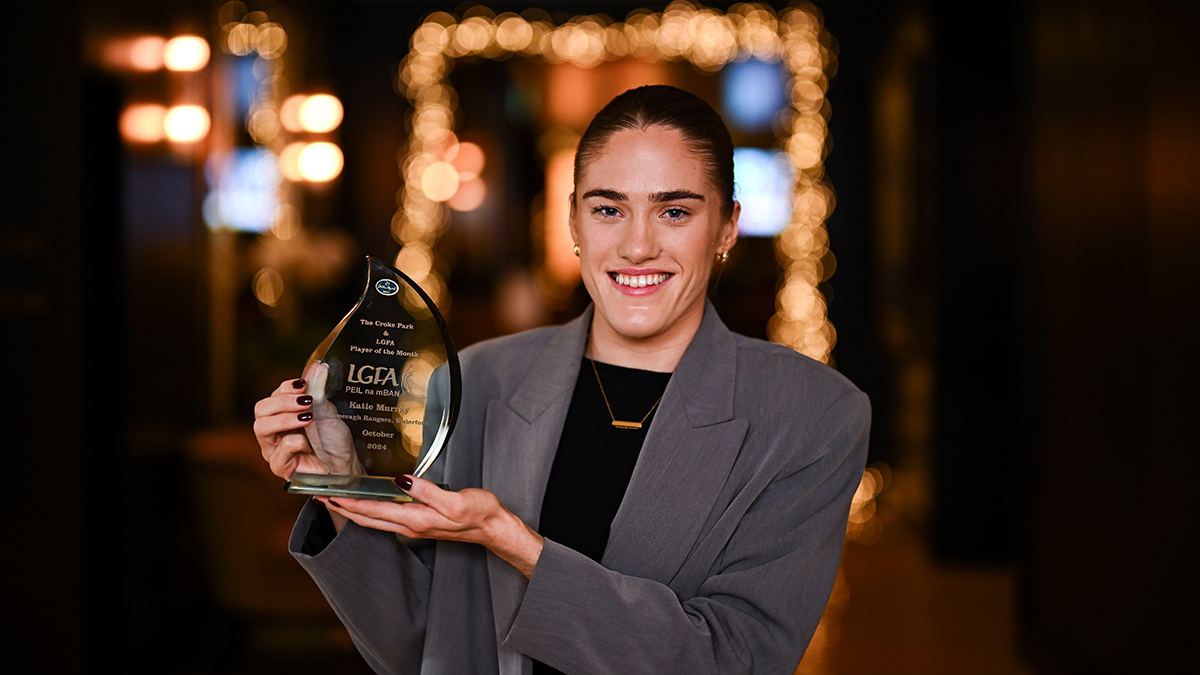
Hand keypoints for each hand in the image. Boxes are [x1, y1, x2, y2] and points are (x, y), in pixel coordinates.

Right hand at [253, 361, 359, 480]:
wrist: (346, 465)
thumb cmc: (334, 440)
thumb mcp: (327, 410)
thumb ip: (318, 389)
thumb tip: (316, 365)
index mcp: (282, 416)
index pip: (271, 397)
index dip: (284, 389)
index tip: (303, 385)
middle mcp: (274, 432)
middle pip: (261, 410)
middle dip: (282, 402)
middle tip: (305, 402)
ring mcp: (275, 450)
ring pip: (261, 428)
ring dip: (284, 419)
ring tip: (306, 418)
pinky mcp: (281, 467)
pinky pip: (276, 454)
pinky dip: (293, 444)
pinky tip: (307, 444)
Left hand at [320, 476, 544, 578]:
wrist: (493, 528)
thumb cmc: (479, 513)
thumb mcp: (455, 501)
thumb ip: (427, 491)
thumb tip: (401, 480)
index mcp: (413, 519)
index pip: (371, 511)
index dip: (347, 502)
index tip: (326, 492)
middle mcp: (409, 525)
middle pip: (366, 518)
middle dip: (340, 506)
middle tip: (318, 494)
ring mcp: (413, 525)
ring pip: (373, 519)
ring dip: (351, 509)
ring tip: (334, 498)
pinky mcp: (419, 522)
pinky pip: (385, 517)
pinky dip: (368, 510)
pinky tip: (366, 502)